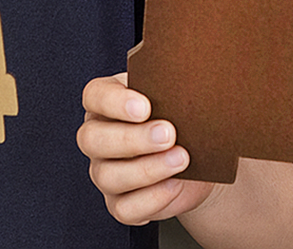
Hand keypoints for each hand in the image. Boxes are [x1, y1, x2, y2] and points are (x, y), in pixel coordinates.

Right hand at [78, 73, 219, 224]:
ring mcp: (105, 172)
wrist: (200, 160)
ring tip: (181, 159)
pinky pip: (124, 208)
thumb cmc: (183, 119)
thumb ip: (178, 86)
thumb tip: (194, 84)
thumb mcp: (181, 96)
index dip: (113, 102)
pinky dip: (151, 199)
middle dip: (132, 138)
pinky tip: (174, 185)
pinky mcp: (119, 203)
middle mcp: (98, 137)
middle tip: (168, 134)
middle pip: (93, 139)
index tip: (144, 106)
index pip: (94, 96)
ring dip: (147, 169)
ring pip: (108, 175)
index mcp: (107, 102)